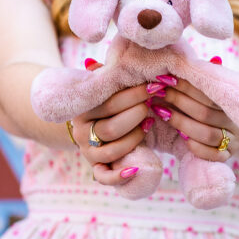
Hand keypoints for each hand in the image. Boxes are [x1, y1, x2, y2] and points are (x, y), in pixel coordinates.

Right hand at [71, 61, 150, 186]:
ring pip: (111, 150)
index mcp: (84, 109)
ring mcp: (88, 151)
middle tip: (152, 104)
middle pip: (111, 128)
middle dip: (136, 115)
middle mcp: (82, 131)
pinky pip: (104, 176)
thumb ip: (104, 77)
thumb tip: (92, 62)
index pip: (110, 103)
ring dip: (135, 138)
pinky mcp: (95, 168)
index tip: (155, 86)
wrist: (87, 126)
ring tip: (149, 124)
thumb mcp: (103, 89)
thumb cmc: (105, 103)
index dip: (134, 94)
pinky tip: (135, 170)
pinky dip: (119, 176)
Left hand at [149, 72, 238, 161]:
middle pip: (205, 114)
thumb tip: (201, 60)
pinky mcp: (227, 157)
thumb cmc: (218, 101)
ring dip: (180, 123)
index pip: (208, 93)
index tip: (166, 79)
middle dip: (179, 102)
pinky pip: (210, 155)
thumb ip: (209, 77)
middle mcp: (238, 122)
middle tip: (158, 92)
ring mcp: (235, 141)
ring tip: (162, 112)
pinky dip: (194, 145)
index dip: (186, 86)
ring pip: (206, 135)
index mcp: (236, 102)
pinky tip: (179, 135)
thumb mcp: (217, 87)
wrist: (237, 127)